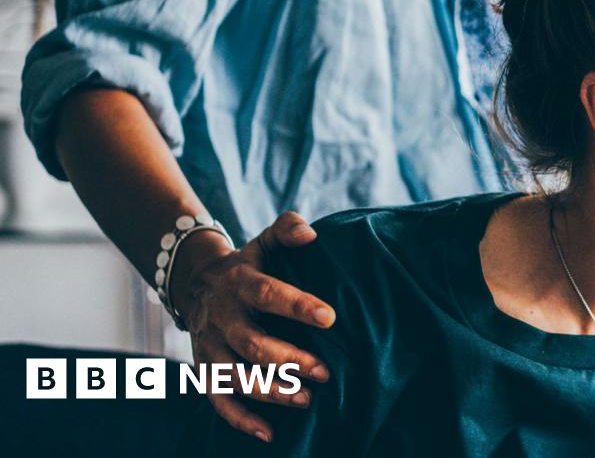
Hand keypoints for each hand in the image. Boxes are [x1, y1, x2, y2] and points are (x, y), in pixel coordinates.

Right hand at [170, 211, 335, 442]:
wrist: (196, 284)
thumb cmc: (248, 265)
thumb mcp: (263, 243)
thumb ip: (286, 230)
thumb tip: (310, 233)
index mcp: (239, 283)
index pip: (267, 294)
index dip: (297, 305)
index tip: (330, 317)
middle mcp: (222, 317)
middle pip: (251, 343)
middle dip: (288, 360)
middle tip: (325, 372)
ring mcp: (210, 346)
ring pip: (235, 376)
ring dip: (270, 391)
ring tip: (306, 400)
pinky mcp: (204, 369)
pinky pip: (217, 400)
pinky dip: (240, 419)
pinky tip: (270, 433)